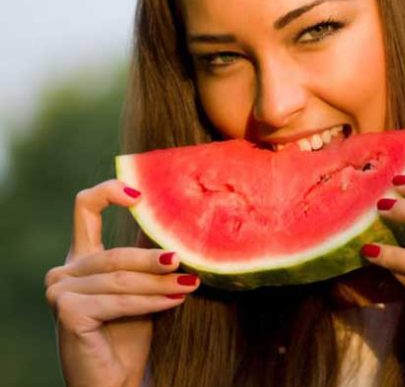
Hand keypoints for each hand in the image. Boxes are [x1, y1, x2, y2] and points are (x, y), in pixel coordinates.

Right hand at [45, 180, 199, 386]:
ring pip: (120, 279)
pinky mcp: (66, 311)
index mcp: (80, 259)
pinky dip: (148, 302)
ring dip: (159, 285)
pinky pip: (117, 300)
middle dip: (154, 262)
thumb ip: (146, 261)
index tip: (141, 194)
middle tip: (186, 263)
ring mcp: (59, 290)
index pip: (85, 209)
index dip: (109, 192)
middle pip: (114, 254)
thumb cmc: (129, 333)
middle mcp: (64, 271)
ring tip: (190, 286)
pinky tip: (174, 303)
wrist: (115, 380)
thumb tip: (180, 231)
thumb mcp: (140, 288)